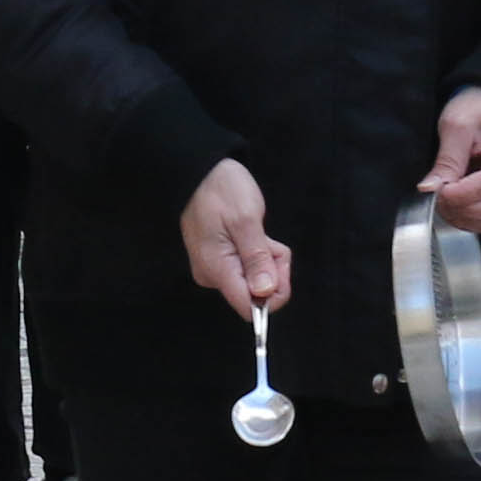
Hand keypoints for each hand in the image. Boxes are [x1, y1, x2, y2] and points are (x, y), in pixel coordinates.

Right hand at [179, 156, 290, 316]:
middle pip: (256, 294)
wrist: (202, 172)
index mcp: (217, 269)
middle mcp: (213, 275)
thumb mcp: (245, 220)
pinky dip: (259, 254)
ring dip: (267, 258)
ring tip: (257, 231)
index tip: (277, 266)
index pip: (249, 308)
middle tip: (266, 239)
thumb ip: (257, 258)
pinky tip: (252, 233)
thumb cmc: (221, 190)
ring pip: (255, 281)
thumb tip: (264, 293)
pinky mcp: (220, 262)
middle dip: (272, 269)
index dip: (272, 295)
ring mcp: (216, 269)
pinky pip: (248, 269)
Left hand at [422, 86, 480, 233]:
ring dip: (467, 218)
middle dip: (464, 210)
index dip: (462, 194)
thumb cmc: (479, 109)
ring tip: (444, 202)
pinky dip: (474, 220)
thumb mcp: (457, 124)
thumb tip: (431, 189)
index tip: (438, 191)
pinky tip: (456, 205)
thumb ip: (447, 158)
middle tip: (437, 198)